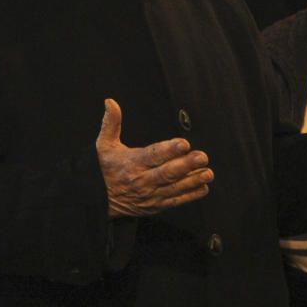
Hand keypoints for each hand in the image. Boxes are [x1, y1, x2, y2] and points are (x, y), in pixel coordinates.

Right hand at [96, 98, 213, 217]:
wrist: (98, 200)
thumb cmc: (103, 168)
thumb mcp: (103, 145)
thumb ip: (111, 123)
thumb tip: (110, 101)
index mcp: (131, 163)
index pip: (152, 155)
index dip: (168, 150)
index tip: (184, 144)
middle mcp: (142, 180)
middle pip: (167, 173)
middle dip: (186, 165)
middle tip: (202, 157)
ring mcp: (150, 195)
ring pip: (174, 188)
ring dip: (193, 181)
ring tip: (208, 173)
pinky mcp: (156, 205)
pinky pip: (175, 201)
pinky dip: (190, 195)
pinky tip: (204, 187)